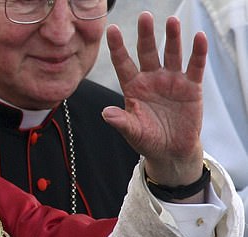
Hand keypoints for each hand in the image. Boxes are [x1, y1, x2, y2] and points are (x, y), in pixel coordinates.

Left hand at [103, 12, 205, 188]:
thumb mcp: (133, 133)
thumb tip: (105, 113)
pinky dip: (197, 52)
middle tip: (145, 16)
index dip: (118, 48)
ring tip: (171, 22)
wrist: (171, 151)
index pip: (123, 64)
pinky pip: (194, 66)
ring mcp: (171, 81)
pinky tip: (199, 38)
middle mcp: (151, 79)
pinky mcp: (191, 87)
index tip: (112, 30)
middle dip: (146, 35)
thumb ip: (121, 122)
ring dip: (172, 38)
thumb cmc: (148, 140)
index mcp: (133, 88)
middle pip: (147, 52)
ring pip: (171, 54)